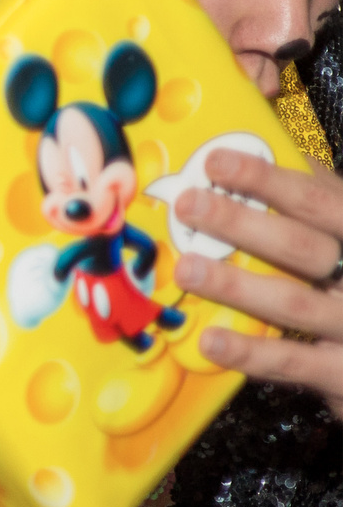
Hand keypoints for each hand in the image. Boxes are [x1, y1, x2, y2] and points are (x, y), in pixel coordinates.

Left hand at [170, 149, 342, 419]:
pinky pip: (295, 363)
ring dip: (236, 286)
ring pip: (294, 305)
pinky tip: (211, 341)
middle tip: (187, 205)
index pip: (319, 200)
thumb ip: (320, 193)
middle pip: (302, 247)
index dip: (268, 179)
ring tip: (186, 268)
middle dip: (242, 224)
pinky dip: (252, 353)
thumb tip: (261, 143)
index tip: (215, 161)